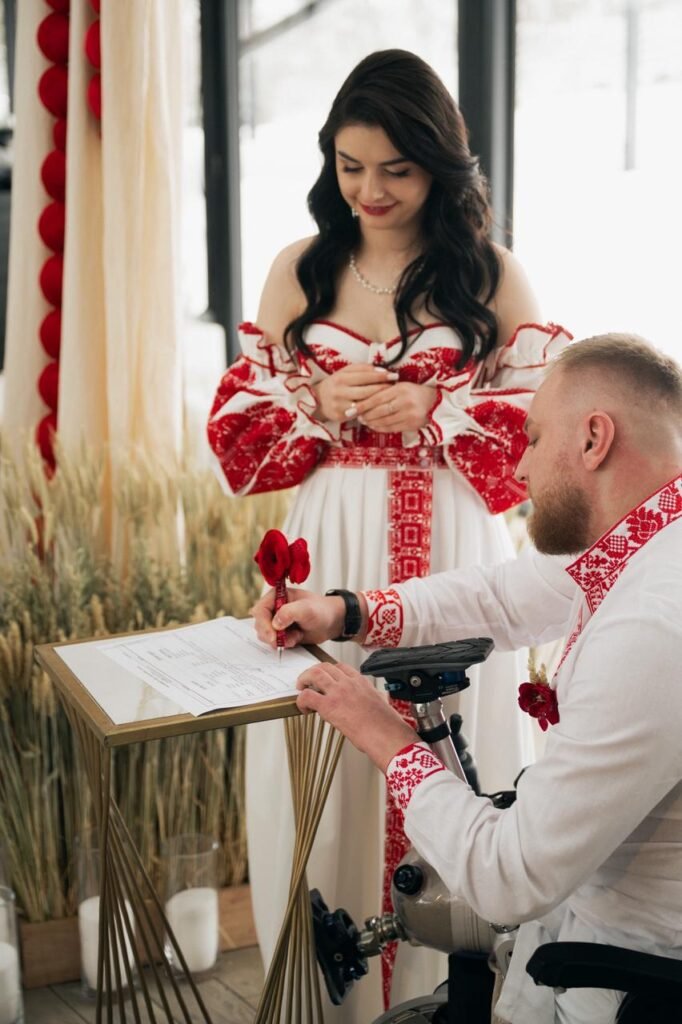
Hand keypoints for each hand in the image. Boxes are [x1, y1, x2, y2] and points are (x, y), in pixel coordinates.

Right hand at [250, 588, 346, 648]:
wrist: (332, 622)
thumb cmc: (322, 610)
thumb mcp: (307, 609)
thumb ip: (289, 612)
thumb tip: (275, 623)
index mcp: (276, 596)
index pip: (260, 610)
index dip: (263, 624)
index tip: (273, 636)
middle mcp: (274, 608)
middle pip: (260, 624)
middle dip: (271, 635)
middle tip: (283, 640)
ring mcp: (276, 621)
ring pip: (265, 635)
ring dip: (279, 640)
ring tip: (296, 636)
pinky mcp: (281, 632)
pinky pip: (274, 642)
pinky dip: (284, 644)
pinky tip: (296, 638)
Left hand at [296, 662, 415, 770]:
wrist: (387, 736)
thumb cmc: (387, 725)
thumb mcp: (382, 703)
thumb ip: (373, 697)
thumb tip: (371, 700)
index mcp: (362, 682)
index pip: (341, 667)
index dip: (329, 671)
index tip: (325, 678)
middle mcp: (349, 683)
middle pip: (324, 666)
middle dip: (313, 672)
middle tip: (308, 681)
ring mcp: (338, 692)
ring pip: (314, 674)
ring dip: (304, 679)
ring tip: (301, 689)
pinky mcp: (329, 706)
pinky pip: (307, 696)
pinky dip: (301, 700)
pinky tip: (304, 708)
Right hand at [312, 364, 398, 422]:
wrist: (317, 400)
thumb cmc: (336, 383)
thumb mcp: (345, 372)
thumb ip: (363, 369)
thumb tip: (382, 369)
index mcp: (341, 378)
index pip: (365, 375)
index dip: (381, 375)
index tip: (394, 375)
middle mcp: (340, 391)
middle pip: (367, 390)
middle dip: (383, 388)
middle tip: (396, 386)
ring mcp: (340, 405)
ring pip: (365, 403)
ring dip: (379, 400)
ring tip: (391, 397)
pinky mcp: (341, 416)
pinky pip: (360, 414)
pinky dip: (371, 410)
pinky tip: (381, 408)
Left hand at [355, 382, 437, 432]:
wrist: (435, 401)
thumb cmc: (414, 392)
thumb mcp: (401, 386)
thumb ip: (385, 390)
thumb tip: (364, 398)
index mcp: (401, 389)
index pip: (377, 397)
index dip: (363, 405)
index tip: (351, 408)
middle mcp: (405, 402)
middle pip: (379, 410)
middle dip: (366, 415)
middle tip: (357, 416)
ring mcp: (410, 414)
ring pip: (385, 421)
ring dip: (372, 422)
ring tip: (364, 421)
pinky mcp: (412, 424)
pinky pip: (392, 428)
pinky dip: (381, 428)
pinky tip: (374, 426)